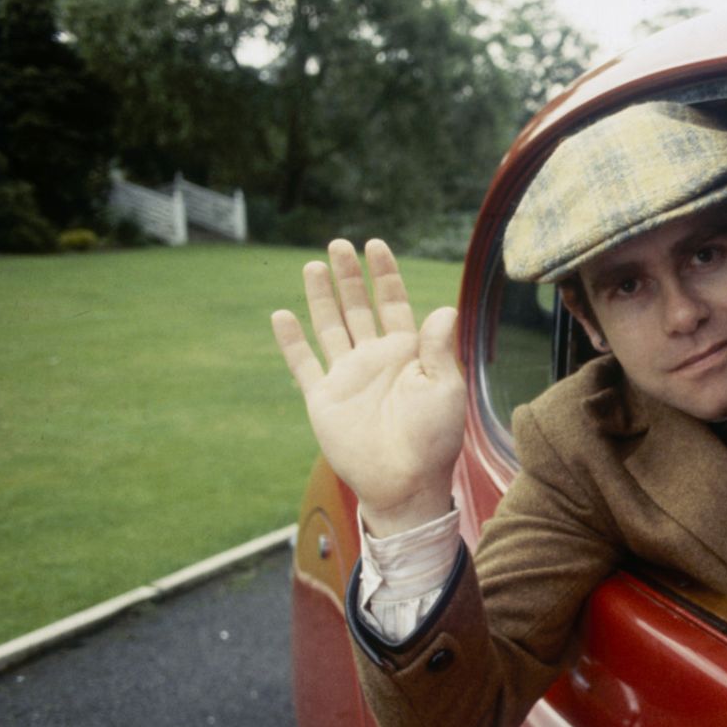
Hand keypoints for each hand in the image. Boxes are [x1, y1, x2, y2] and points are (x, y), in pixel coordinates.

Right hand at [272, 239, 466, 535]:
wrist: (404, 482)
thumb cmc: (433, 439)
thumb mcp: (444, 388)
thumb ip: (437, 348)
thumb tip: (444, 308)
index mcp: (407, 353)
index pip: (394, 303)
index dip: (385, 275)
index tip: (375, 246)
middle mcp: (375, 358)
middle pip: (358, 307)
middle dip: (349, 276)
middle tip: (338, 244)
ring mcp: (347, 376)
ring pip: (330, 326)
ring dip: (321, 297)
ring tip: (313, 266)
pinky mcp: (323, 398)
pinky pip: (303, 363)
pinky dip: (291, 341)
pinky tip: (282, 315)